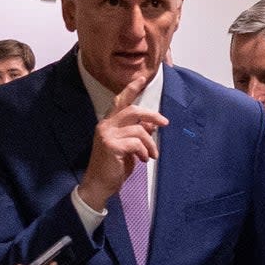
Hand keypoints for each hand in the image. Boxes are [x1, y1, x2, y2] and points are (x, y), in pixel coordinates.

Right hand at [76, 75, 168, 211]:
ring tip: (151, 155)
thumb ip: (137, 134)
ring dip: (150, 143)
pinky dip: (144, 151)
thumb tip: (152, 124)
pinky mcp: (111, 145)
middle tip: (165, 122)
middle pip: (133, 110)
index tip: (142, 79)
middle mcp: (105, 125)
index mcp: (108, 123)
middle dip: (152, 115)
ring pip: (138, 129)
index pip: (120, 101)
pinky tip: (143, 160)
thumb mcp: (128, 148)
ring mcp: (107, 134)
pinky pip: (136, 143)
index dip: (131, 89)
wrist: (99, 185)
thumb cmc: (113, 167)